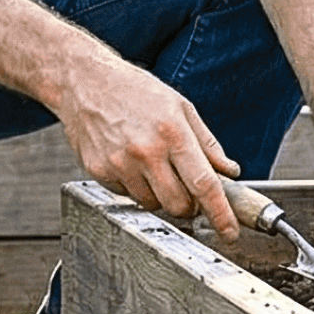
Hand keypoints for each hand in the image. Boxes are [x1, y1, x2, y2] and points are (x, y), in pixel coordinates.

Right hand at [54, 55, 241, 241]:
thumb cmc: (133, 90)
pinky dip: (134, 187)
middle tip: (187, 191)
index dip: (221, 214)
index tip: (230, 231)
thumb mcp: (179, 107)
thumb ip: (207, 143)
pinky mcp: (98, 170)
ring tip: (152, 168)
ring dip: (160, 195)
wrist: (84, 81)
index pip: (204, 185)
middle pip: (178, 205)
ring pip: (152, 204)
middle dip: (189, 206)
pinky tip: (129, 162)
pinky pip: (126, 195)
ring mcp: (119, 163)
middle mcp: (145, 151)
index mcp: (172, 133)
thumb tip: (229, 171)